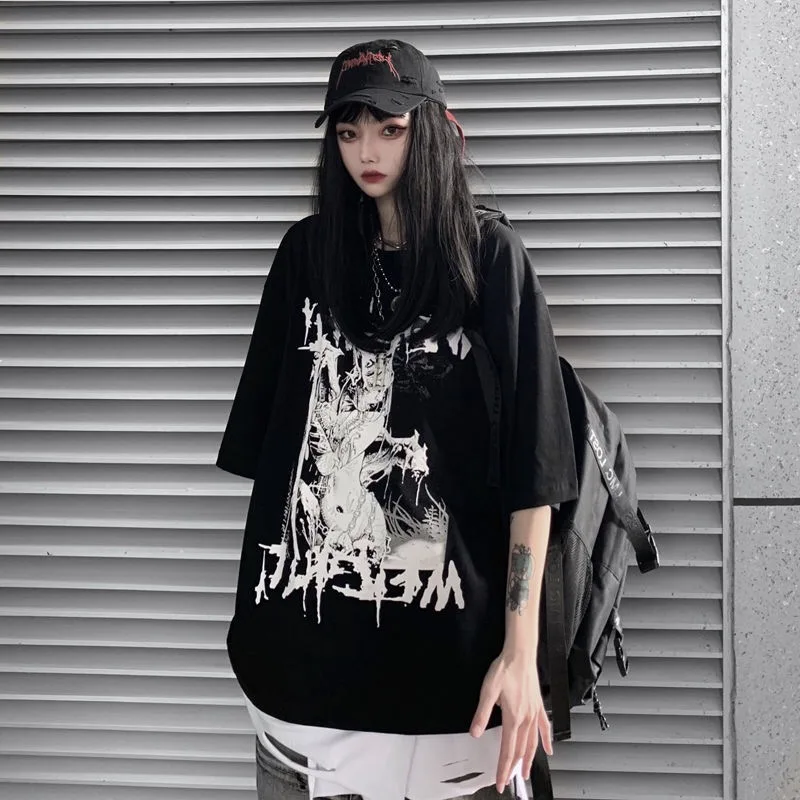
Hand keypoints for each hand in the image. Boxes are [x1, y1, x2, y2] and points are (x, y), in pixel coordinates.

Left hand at [470, 650, 553, 792]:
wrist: (520, 654)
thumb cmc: (504, 669)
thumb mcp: (488, 691)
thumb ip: (482, 714)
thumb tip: (475, 733)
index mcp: (513, 718)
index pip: (508, 750)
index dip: (504, 768)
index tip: (500, 782)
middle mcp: (526, 719)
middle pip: (520, 750)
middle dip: (514, 768)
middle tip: (509, 782)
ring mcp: (534, 713)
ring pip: (533, 743)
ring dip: (529, 760)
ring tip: (526, 774)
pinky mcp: (539, 706)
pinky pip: (545, 727)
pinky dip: (547, 740)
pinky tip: (549, 750)